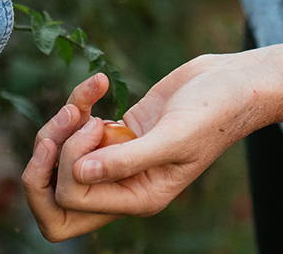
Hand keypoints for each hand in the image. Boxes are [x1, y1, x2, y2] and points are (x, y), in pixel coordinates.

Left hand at [22, 54, 268, 239]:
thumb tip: (81, 175)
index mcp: (139, 197)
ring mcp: (119, 157)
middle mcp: (125, 184)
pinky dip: (78, 104)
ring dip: (62, 125)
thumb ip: (128, 160)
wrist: (235, 82)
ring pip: (63, 159)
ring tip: (86, 97)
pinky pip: (78, 128)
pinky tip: (97, 84)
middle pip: (57, 195)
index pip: (72, 201)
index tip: (96, 127)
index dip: (69, 164)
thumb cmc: (215, 111)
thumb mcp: (175, 136)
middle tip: (68, 118)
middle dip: (48, 157)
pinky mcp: (118, 130)